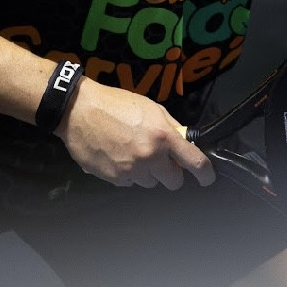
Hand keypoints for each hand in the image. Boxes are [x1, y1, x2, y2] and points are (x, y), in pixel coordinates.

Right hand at [58, 78, 215, 189]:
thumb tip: (186, 142)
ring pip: (150, 183)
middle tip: (160, 158)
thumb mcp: (151, 108)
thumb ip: (172, 128)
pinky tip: (118, 155)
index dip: (205, 174)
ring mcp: (130, 171)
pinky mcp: (113, 179)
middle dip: (170, 172)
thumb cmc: (115, 104)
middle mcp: (149, 157)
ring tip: (132, 151)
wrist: (78, 110)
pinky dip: (128, 173)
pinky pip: (129, 183)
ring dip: (147, 172)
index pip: (194, 162)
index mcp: (162, 136)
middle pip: (173, 181)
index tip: (207, 178)